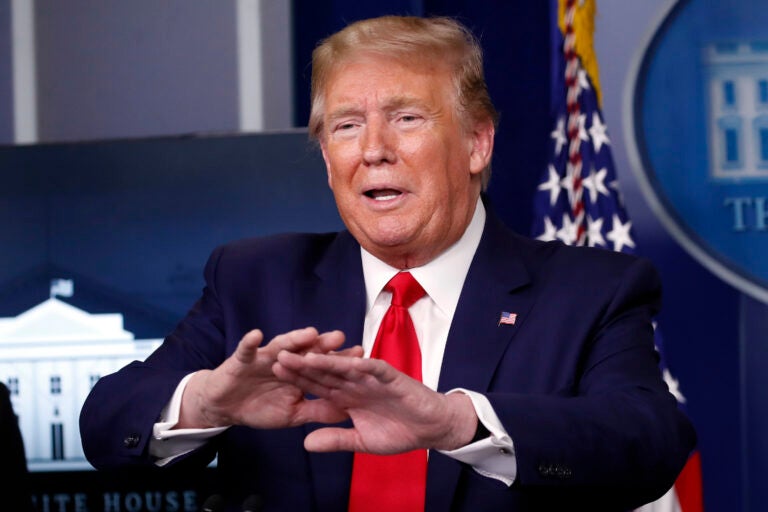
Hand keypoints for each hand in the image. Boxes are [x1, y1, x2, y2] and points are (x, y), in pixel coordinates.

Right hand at [177, 327, 362, 429]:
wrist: (226, 407)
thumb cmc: (260, 407)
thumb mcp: (293, 414)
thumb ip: (318, 411)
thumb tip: (348, 413)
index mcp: (299, 372)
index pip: (323, 364)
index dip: (340, 360)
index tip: (361, 356)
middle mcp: (286, 360)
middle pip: (306, 349)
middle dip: (322, 344)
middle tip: (340, 337)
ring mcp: (264, 357)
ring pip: (281, 345)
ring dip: (293, 339)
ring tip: (309, 333)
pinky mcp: (242, 359)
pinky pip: (246, 349)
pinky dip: (250, 342)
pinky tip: (257, 335)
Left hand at [272, 351, 477, 453]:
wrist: (431, 428)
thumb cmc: (400, 432)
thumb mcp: (361, 441)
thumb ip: (335, 439)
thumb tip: (306, 443)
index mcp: (347, 397)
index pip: (318, 386)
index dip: (298, 380)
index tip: (275, 375)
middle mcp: (356, 383)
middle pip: (325, 372)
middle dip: (303, 365)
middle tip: (277, 356)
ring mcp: (372, 378)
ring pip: (345, 366)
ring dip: (326, 361)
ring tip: (304, 356)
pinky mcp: (390, 377)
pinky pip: (373, 368)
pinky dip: (361, 364)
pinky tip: (346, 360)